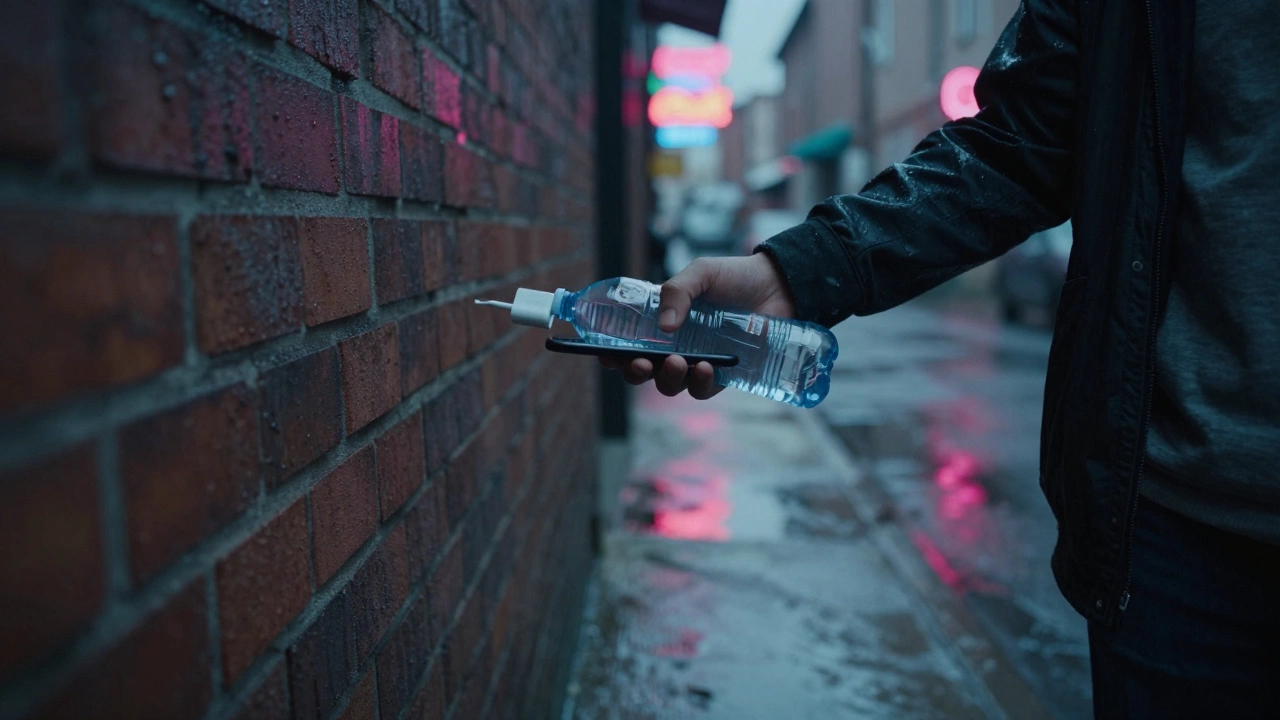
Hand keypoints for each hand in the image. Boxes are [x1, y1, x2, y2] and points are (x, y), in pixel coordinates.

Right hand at [600, 254, 795, 398]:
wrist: (779, 286)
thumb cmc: (735, 277)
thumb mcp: (700, 273)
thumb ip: (677, 291)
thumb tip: (665, 326)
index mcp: (663, 323)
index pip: (629, 343)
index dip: (613, 354)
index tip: (606, 355)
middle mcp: (676, 346)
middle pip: (644, 371)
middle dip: (635, 371)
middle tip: (640, 362)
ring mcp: (699, 362)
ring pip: (671, 385)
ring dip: (666, 379)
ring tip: (675, 362)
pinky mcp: (725, 374)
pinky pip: (704, 389)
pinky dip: (699, 383)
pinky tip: (704, 368)